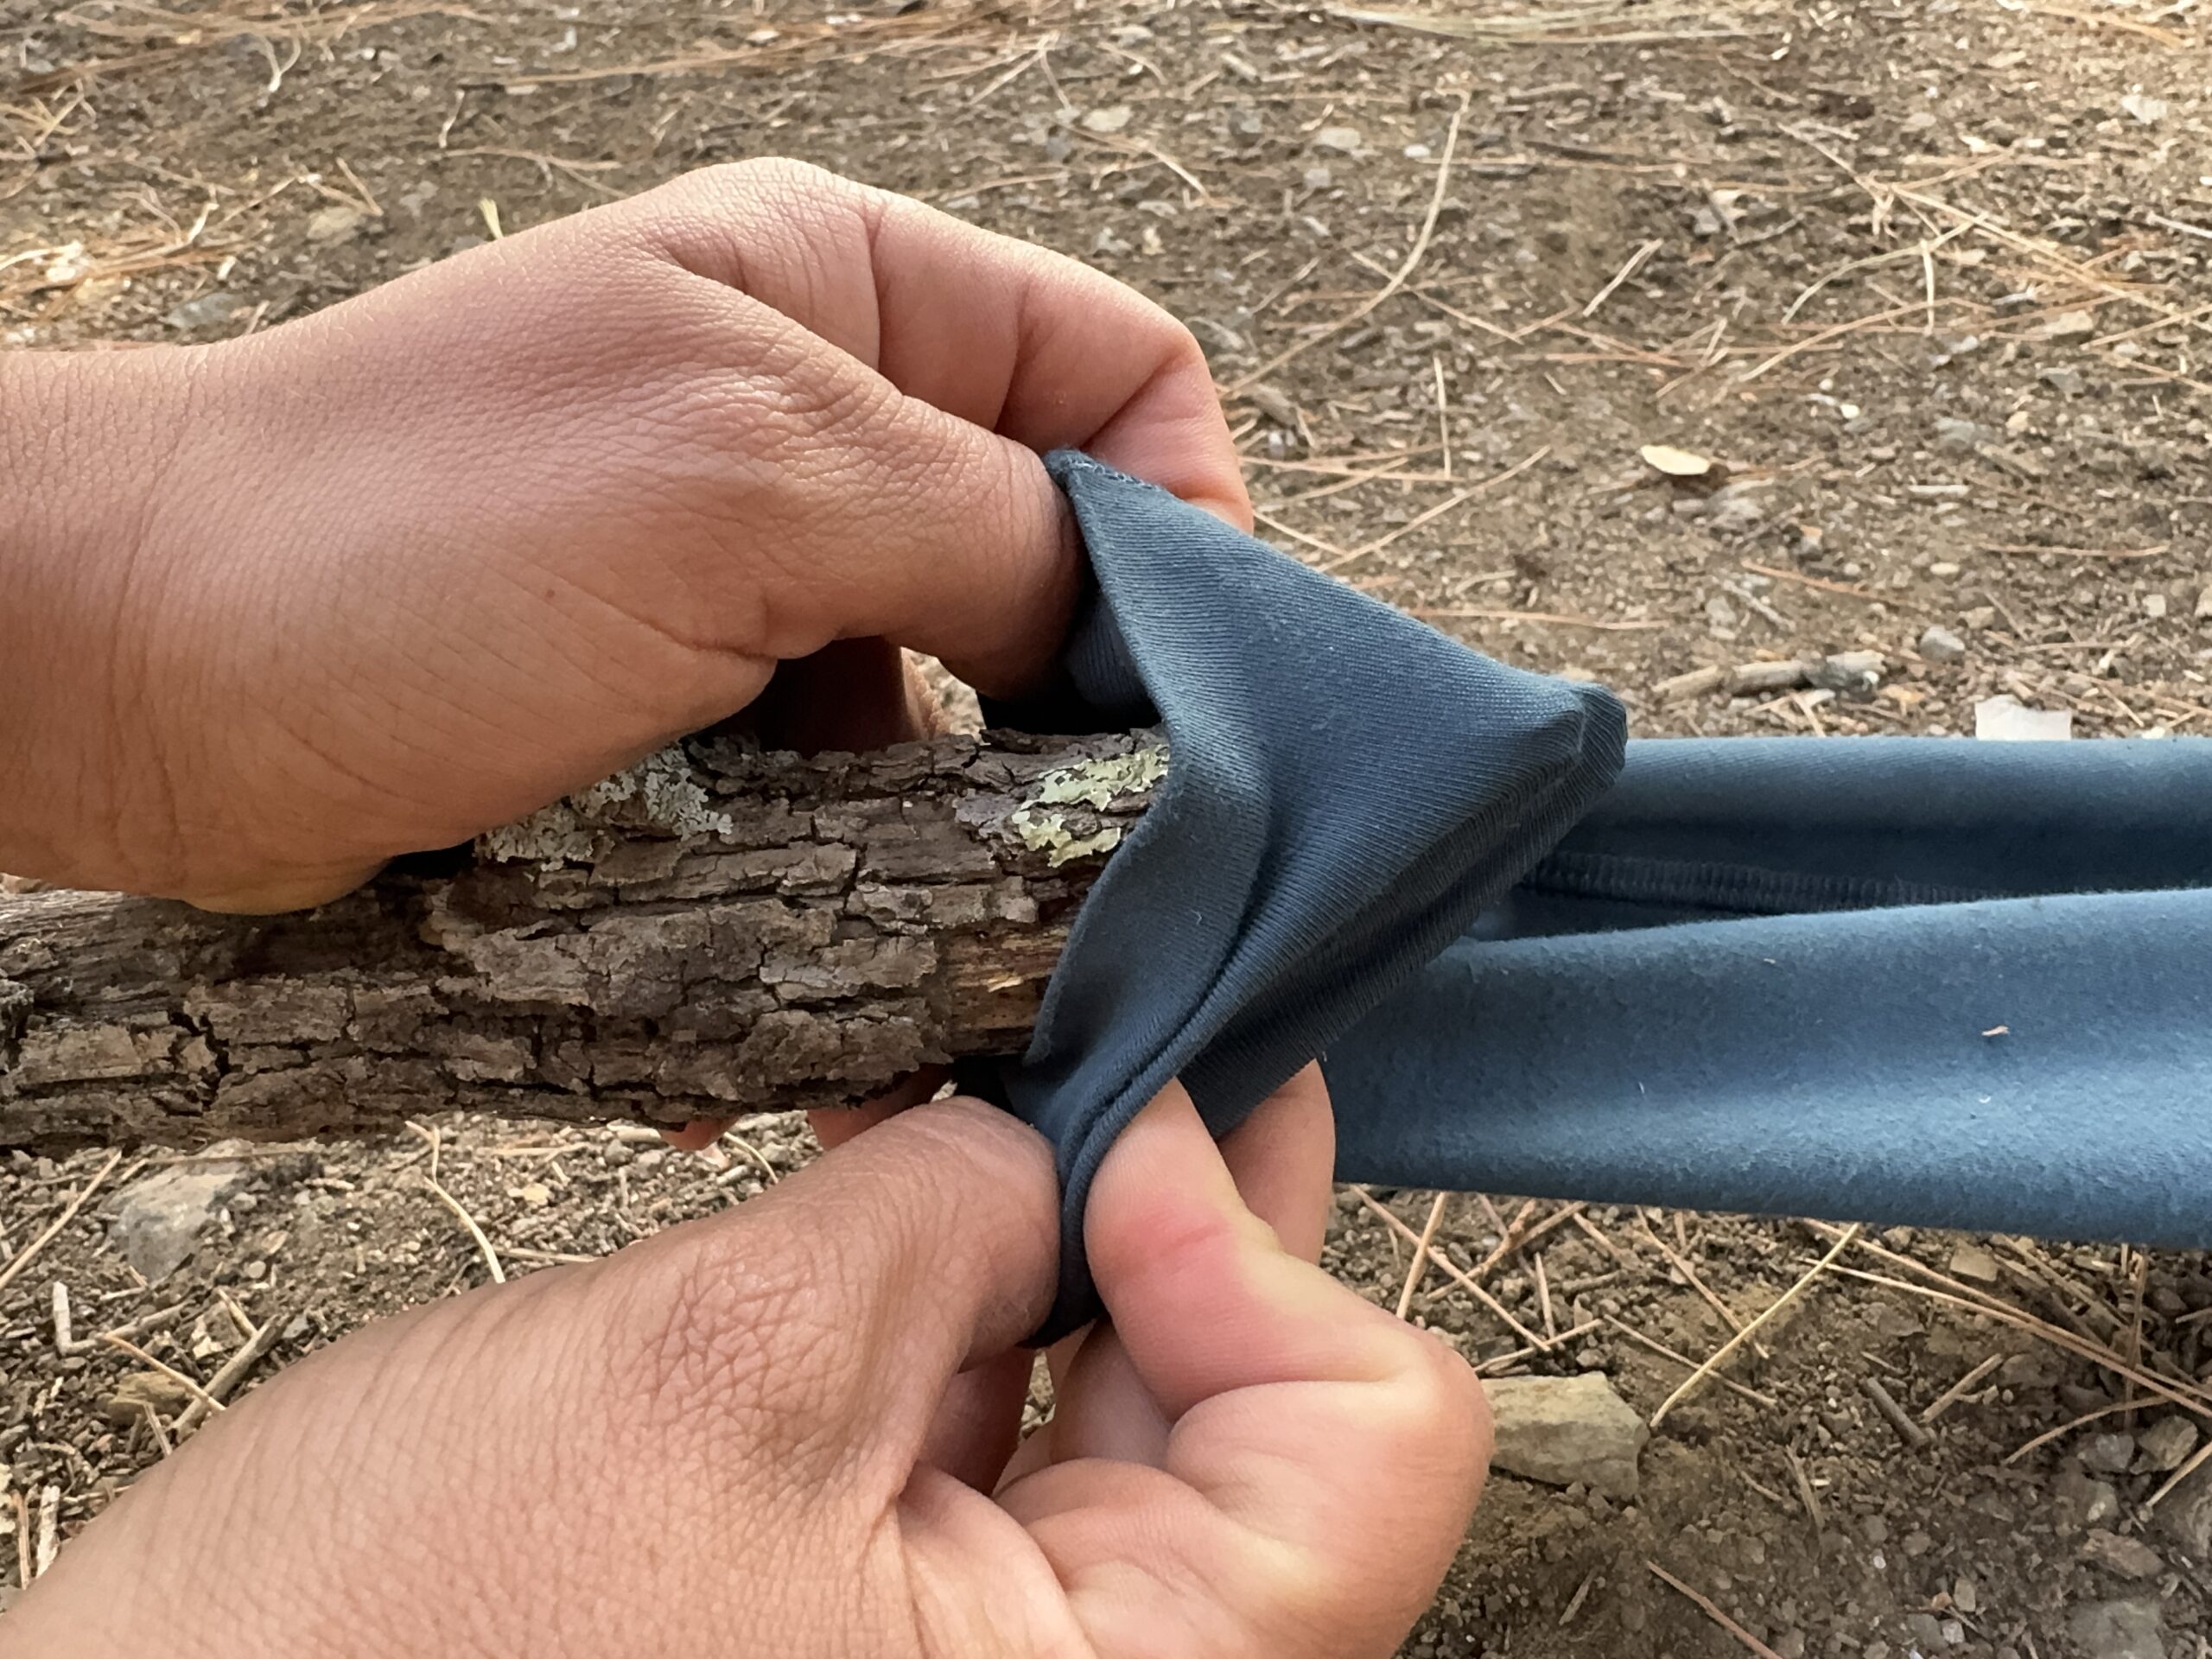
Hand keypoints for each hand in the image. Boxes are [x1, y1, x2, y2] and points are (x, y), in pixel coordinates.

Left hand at [0, 159, 1246, 908]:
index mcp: (851, 296)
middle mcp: (819, 424)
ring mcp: (752, 576)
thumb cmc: (401, 534)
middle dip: (1078, 725)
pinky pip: (836, 804)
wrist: (130, 678)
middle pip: (1056, 567)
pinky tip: (801, 1006)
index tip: (1184, 704)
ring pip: (953, 713)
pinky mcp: (691, 714)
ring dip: (954, 851)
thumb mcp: (740, 481)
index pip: (1129, 383)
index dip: (1191, 533)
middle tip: (1080, 878)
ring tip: (932, 980)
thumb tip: (1145, 643)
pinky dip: (839, 899)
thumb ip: (982, 530)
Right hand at [5, 1070, 1487, 1658]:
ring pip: (1121, 1406)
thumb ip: (942, 1219)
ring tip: (991, 1081)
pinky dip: (971, 1287)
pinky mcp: (874, 1615)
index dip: (1264, 1252)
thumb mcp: (721, 1369)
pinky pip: (993, 1431)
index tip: (1135, 1121)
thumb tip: (1067, 1132)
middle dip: (1183, 1201)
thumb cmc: (405, 1638)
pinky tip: (899, 1172)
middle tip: (1129, 1017)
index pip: (1366, 1449)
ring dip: (1068, 1229)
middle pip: (1257, 1412)